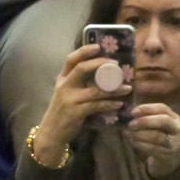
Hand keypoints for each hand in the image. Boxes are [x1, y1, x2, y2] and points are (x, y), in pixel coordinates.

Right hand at [30, 44, 132, 162]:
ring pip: (95, 90)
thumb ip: (78, 84)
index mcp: (63, 79)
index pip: (71, 60)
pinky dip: (110, 104)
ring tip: (127, 88)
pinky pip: (96, 106)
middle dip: (100, 63)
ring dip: (113, 89)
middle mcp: (64, 86)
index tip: (98, 46)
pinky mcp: (75, 112)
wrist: (52, 132)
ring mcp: (69, 99)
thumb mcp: (67, 94)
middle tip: (117, 64)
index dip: (84, 51)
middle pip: (82, 68)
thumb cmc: (64, 112)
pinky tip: (119, 104)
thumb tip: (102, 76)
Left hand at [126, 103, 179, 177]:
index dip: (147, 108)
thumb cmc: (159, 136)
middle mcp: (178, 128)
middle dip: (145, 121)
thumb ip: (146, 117)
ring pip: (158, 136)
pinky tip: (132, 142)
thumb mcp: (156, 124)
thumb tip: (128, 114)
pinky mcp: (169, 154)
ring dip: (140, 134)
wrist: (168, 157)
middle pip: (164, 121)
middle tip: (130, 124)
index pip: (162, 108)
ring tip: (129, 134)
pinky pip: (153, 148)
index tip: (132, 112)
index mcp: (174, 117)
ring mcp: (175, 142)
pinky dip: (140, 144)